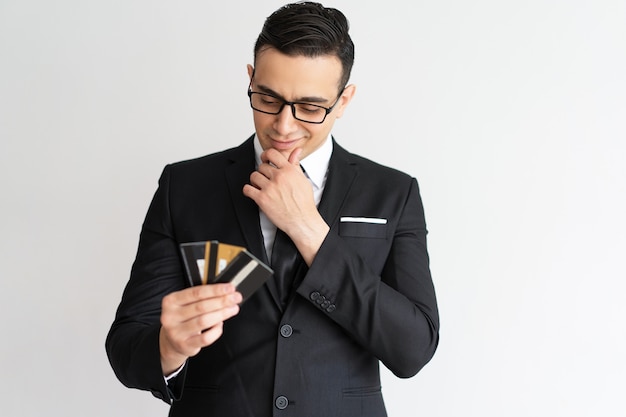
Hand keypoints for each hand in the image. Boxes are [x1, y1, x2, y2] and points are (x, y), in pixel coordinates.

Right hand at [159, 284, 241, 374]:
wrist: (171, 341)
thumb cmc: (184, 318)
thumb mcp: (186, 303)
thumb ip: (202, 296)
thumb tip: (226, 291)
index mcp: (171, 301)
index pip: (196, 292)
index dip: (215, 290)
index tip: (230, 288)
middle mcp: (170, 316)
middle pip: (201, 306)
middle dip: (222, 301)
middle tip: (236, 298)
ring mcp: (176, 332)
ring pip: (204, 321)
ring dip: (222, 314)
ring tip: (233, 309)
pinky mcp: (184, 345)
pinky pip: (206, 338)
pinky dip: (216, 330)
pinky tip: (220, 324)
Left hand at [243, 148, 329, 264]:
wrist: (302, 220)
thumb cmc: (304, 202)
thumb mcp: (302, 180)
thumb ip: (296, 164)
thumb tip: (296, 151)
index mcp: (289, 170)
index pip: (272, 153)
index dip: (266, 155)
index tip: (265, 159)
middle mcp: (279, 177)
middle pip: (262, 166)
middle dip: (263, 172)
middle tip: (266, 179)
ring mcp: (270, 188)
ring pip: (254, 176)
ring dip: (256, 181)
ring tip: (261, 186)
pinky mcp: (262, 199)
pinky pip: (247, 189)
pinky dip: (248, 190)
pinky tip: (254, 193)